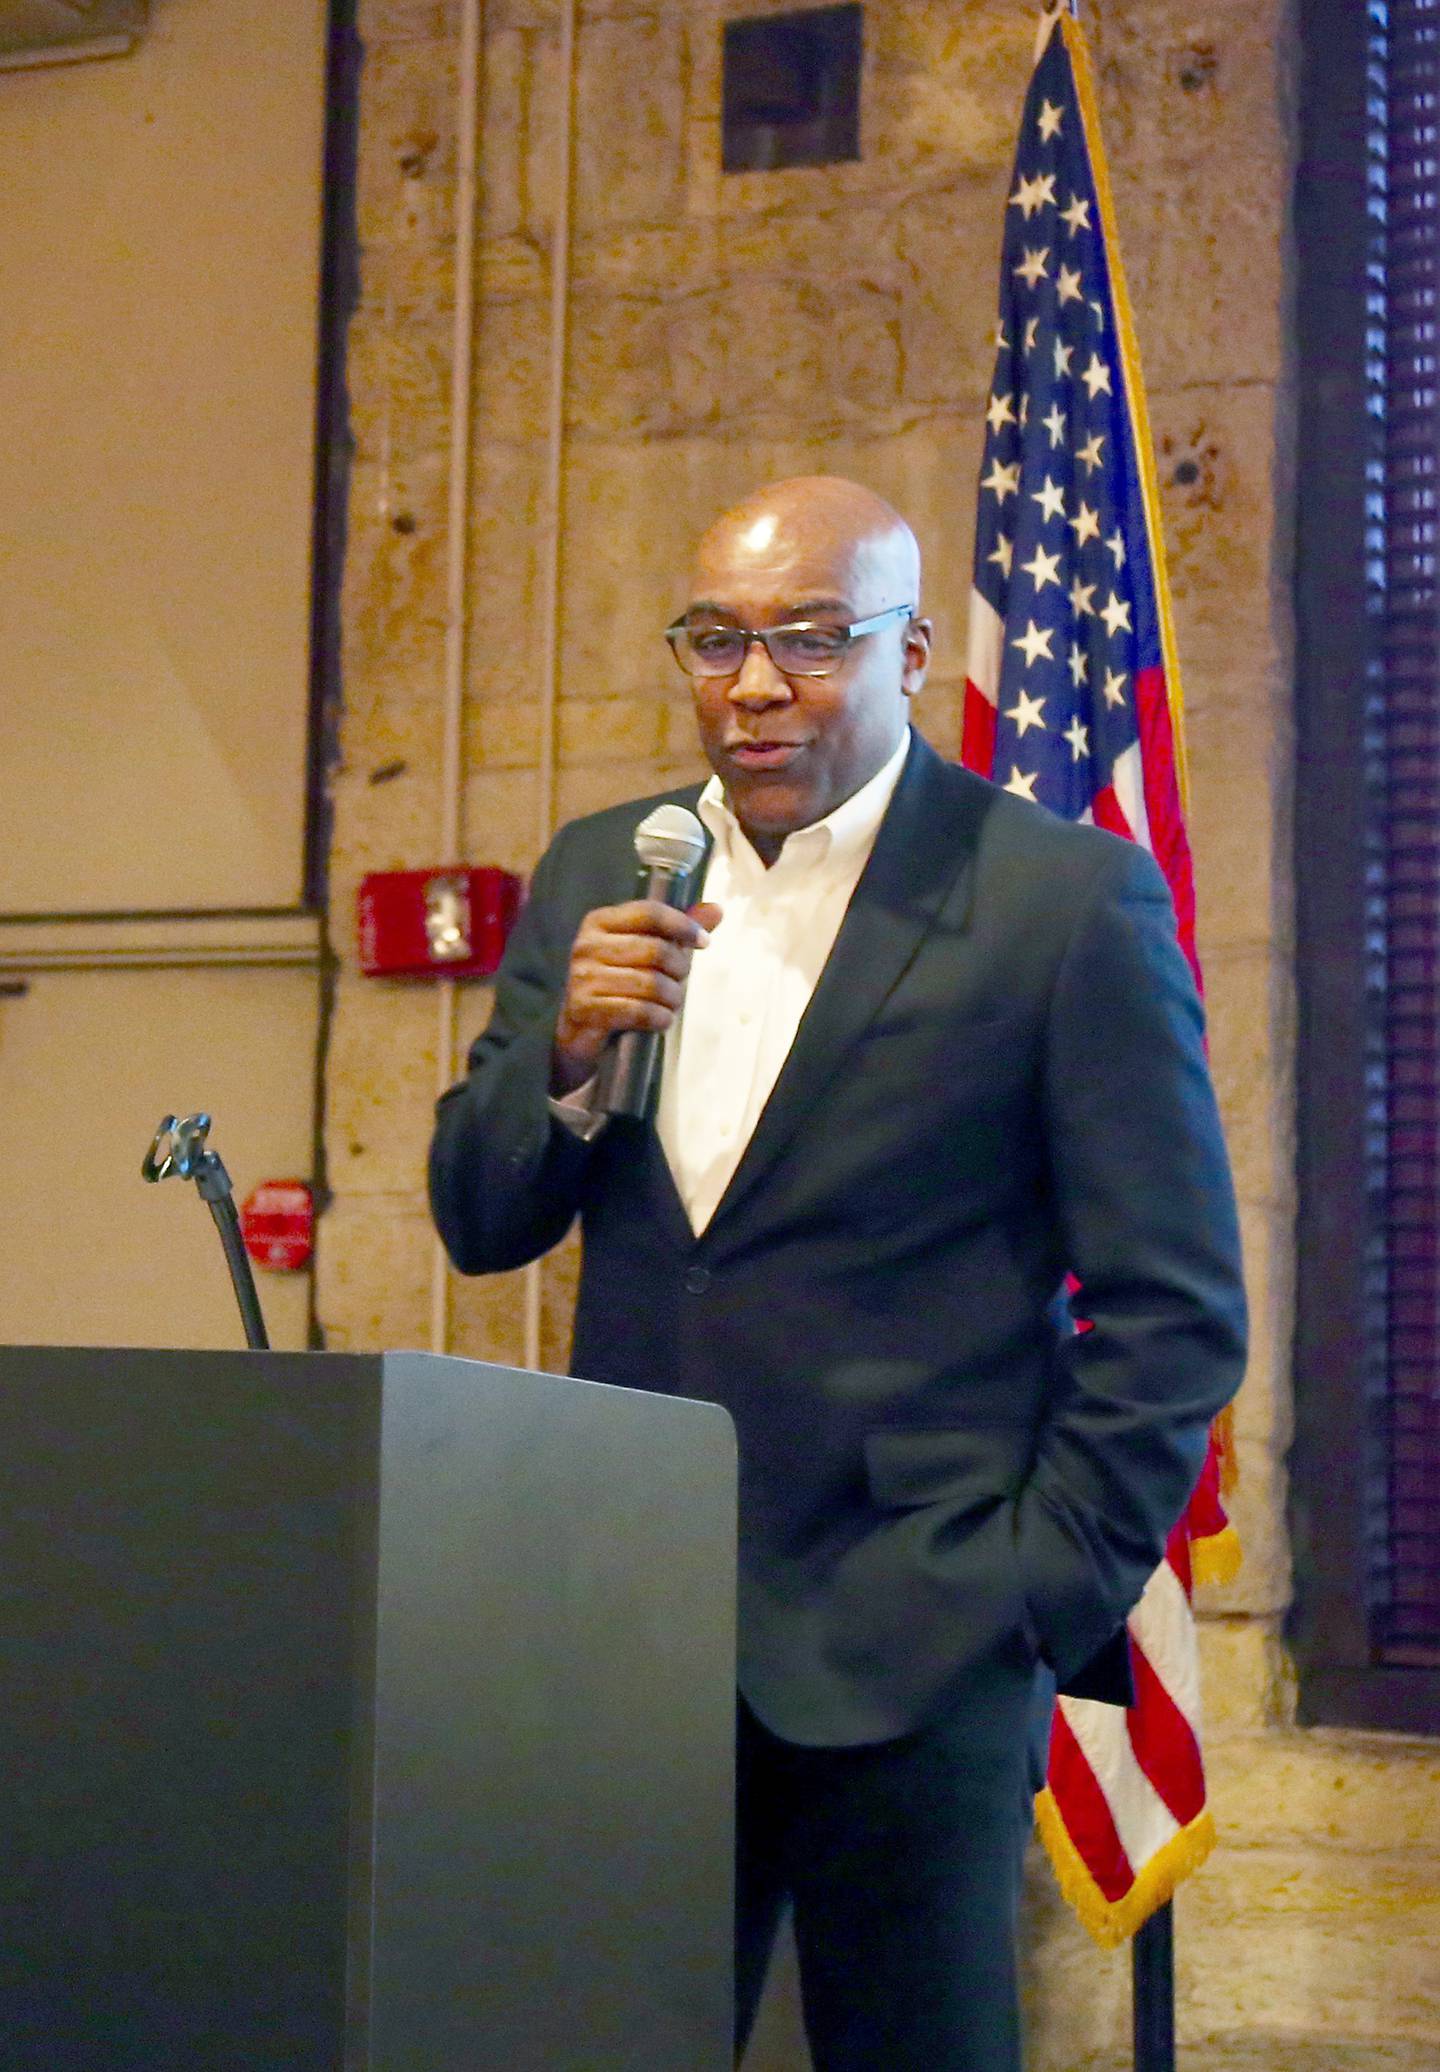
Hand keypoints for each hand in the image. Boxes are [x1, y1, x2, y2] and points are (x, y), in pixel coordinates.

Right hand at [552, 900, 722, 1093]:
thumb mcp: (647, 955)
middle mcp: (587, 945)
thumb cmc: (618, 987)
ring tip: (670, 1005)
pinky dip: (659, 1018)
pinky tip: (660, 1020)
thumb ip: (677, 933)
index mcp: (601, 922)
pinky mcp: (583, 1009)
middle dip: (679, 970)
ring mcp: (581, 977)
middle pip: (655, 950)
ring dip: (672, 999)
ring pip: (650, 983)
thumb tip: (716, 909)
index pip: (649, 913)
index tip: (704, 942)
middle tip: (680, 983)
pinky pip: (637, 1011)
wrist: (579, 1033)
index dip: (682, 925)